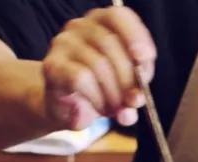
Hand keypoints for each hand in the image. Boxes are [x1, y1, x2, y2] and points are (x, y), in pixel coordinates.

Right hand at [40, 7, 155, 129]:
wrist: (67, 106)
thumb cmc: (101, 88)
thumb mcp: (126, 85)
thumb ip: (135, 88)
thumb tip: (135, 98)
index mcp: (102, 23)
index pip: (118, 16)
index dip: (134, 35)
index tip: (144, 58)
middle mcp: (80, 27)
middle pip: (110, 44)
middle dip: (128, 78)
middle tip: (132, 101)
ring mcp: (63, 44)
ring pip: (98, 64)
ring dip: (114, 94)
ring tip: (115, 109)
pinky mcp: (52, 66)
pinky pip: (81, 78)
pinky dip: (97, 98)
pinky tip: (100, 107)